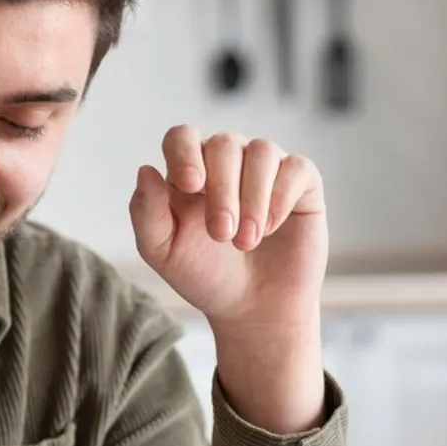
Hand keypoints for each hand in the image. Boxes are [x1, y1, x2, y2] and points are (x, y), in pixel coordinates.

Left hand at [129, 126, 326, 328]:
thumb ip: (146, 213)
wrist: (253, 309)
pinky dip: (280, 198)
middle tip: (220, 234)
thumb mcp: (164, 251)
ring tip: (245, 241)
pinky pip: (296, 168)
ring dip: (252, 198)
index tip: (190, 185)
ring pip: (262, 151)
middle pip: (224, 144)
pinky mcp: (301, 182)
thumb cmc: (206, 276)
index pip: (182, 137)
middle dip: (222, 190)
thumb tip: (145, 169)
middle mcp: (228, 161)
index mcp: (190, 170)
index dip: (185, 153)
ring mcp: (266, 168)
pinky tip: (271, 229)